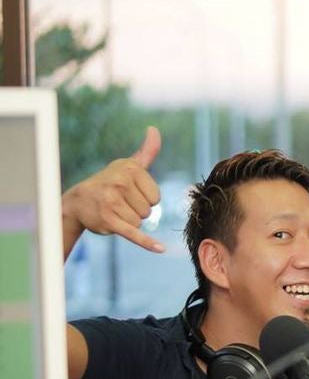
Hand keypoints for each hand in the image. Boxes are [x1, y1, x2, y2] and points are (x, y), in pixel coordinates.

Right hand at [62, 126, 164, 253]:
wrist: (77, 202)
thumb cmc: (109, 183)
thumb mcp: (128, 165)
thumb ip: (146, 151)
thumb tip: (154, 129)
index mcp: (130, 169)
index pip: (156, 197)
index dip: (145, 199)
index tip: (129, 193)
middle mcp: (120, 183)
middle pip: (149, 210)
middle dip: (136, 210)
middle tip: (119, 203)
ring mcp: (113, 202)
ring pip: (141, 222)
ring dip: (129, 221)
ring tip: (113, 211)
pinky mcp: (109, 221)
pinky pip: (135, 234)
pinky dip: (147, 243)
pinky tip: (161, 249)